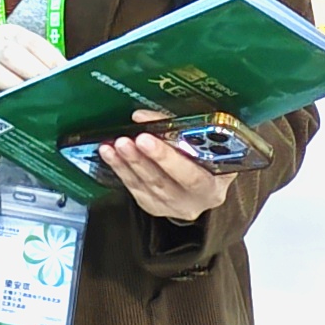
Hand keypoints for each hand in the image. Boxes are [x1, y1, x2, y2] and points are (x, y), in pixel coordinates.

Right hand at [0, 22, 64, 113]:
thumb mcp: (15, 55)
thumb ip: (37, 63)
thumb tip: (66, 80)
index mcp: (7, 34)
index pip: (31, 41)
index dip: (49, 58)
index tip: (64, 75)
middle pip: (10, 53)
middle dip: (32, 71)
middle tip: (49, 89)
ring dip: (14, 86)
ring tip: (32, 99)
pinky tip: (9, 111)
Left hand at [99, 119, 235, 220]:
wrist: (206, 179)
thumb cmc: (209, 153)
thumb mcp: (206, 141)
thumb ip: (181, 129)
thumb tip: (143, 116)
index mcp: (215, 185)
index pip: (191, 175)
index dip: (166, 158)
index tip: (146, 138)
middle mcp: (195, 201)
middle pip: (163, 182)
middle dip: (141, 159)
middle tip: (125, 141)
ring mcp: (173, 206)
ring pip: (146, 185)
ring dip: (127, 163)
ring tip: (114, 145)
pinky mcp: (154, 207)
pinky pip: (134, 188)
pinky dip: (120, 169)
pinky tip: (110, 154)